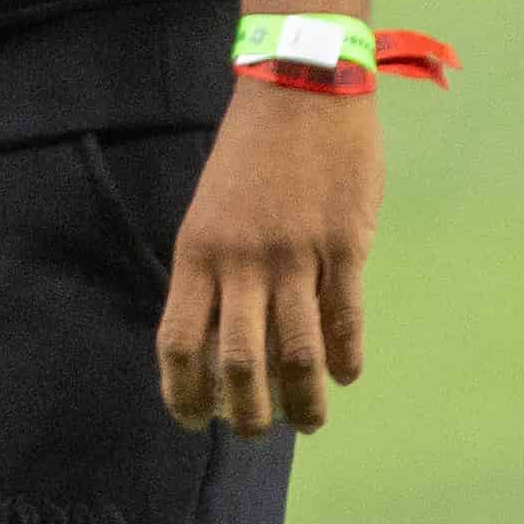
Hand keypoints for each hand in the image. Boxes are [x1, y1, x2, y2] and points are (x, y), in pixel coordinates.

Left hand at [155, 83, 379, 434]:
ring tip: (306, 424)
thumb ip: (214, 272)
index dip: (182, 390)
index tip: (192, 421)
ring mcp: (295, 254)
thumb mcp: (211, 212)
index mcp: (197, 252)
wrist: (299, 89)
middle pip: (237, 360)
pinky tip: (344, 377)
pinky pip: (344, 317)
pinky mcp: (345, 244)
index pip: (179, 340)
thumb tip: (221, 343)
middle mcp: (241, 260)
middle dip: (244, 411)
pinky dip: (344, 356)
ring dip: (302, 399)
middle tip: (253, 435)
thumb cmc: (251, 158)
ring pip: (296, 350)